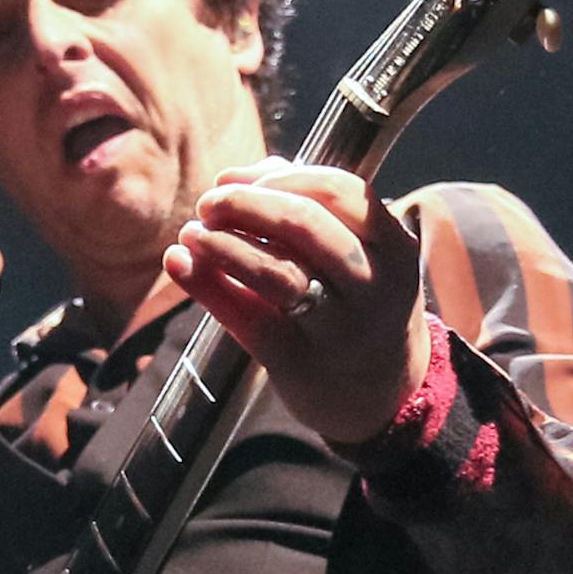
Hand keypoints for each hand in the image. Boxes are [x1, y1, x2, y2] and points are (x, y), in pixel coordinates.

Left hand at [162, 161, 429, 445]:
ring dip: (224, 244)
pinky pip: (248, 319)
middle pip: (305, 225)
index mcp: (393, 247)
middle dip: (246, 204)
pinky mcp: (299, 364)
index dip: (278, 177)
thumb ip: (308, 210)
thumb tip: (242, 176)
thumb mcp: (357, 258)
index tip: (232, 179)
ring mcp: (338, 329)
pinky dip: (208, 286)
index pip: (337, 189)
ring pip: (277, 273)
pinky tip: (179, 263)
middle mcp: (373, 286)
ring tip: (192, 234)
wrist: (380, 397)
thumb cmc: (357, 308)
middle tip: (208, 204)